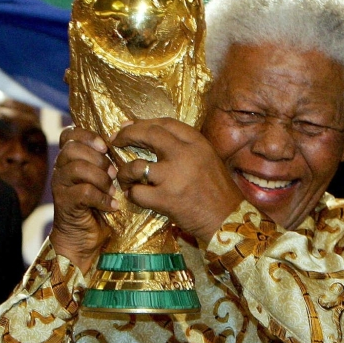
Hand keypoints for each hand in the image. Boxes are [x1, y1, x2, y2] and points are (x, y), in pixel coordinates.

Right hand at [49, 127, 117, 273]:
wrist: (82, 238)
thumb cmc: (97, 206)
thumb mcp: (102, 179)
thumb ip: (106, 162)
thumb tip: (126, 146)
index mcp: (68, 159)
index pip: (69, 134)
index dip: (88, 136)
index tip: (105, 147)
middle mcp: (60, 169)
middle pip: (72, 148)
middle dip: (98, 159)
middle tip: (113, 173)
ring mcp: (60, 186)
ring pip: (77, 168)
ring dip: (100, 178)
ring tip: (112, 190)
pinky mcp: (65, 203)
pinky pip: (83, 192)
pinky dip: (102, 199)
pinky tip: (112, 206)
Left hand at [113, 119, 243, 245]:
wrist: (228, 219)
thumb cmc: (216, 190)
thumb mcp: (206, 158)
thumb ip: (183, 146)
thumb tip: (148, 133)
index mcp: (197, 143)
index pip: (164, 123)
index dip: (141, 123)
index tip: (127, 127)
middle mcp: (185, 155)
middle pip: (148, 135)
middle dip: (126, 136)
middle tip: (115, 142)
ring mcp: (175, 177)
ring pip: (136, 166)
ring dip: (124, 172)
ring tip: (124, 178)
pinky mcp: (167, 199)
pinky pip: (137, 192)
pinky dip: (132, 194)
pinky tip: (135, 195)